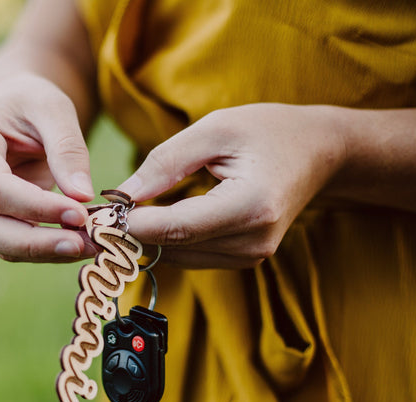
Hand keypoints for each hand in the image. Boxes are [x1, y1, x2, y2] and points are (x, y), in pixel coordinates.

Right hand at [0, 73, 95, 262]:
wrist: (16, 111)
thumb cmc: (32, 103)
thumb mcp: (54, 108)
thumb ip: (67, 149)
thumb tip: (82, 196)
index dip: (36, 208)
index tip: (80, 215)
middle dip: (35, 243)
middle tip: (84, 245)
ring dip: (43, 252)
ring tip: (89, 246)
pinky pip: (11, 245)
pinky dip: (44, 251)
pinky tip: (77, 244)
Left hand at [119, 103, 345, 268]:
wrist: (315, 154)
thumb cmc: (268, 132)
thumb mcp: (215, 129)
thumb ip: (166, 162)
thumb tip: (123, 196)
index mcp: (250, 206)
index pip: (176, 228)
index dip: (132, 224)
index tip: (100, 212)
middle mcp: (253, 242)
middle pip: (174, 248)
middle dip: (133, 233)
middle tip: (103, 213)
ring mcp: (251, 256)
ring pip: (179, 257)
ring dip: (149, 239)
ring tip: (125, 213)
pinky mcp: (245, 259)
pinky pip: (192, 256)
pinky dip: (168, 241)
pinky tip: (155, 220)